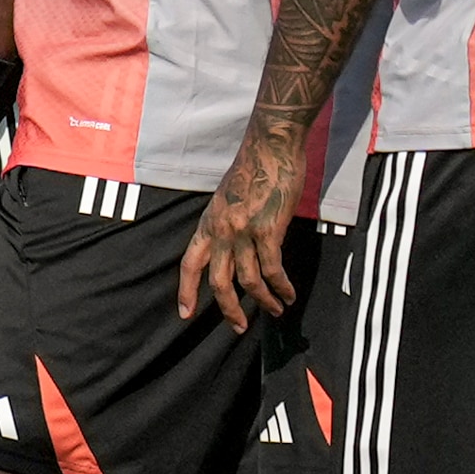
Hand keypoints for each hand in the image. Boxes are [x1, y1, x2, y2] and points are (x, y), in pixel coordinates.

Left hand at [175, 122, 308, 332]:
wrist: (270, 146)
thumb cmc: (252, 169)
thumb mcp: (225, 199)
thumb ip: (224, 224)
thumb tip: (232, 246)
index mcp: (207, 224)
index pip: (189, 264)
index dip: (186, 291)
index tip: (185, 314)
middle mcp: (221, 231)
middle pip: (218, 281)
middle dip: (229, 309)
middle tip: (239, 327)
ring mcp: (243, 232)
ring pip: (248, 280)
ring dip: (263, 300)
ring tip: (277, 311)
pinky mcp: (268, 230)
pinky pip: (273, 269)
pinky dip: (281, 286)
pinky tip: (289, 295)